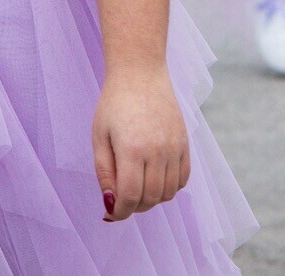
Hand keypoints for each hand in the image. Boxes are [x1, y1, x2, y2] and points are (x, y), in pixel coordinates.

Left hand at [91, 63, 189, 221]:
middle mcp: (157, 151)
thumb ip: (104, 172)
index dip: (119, 212)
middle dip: (134, 207)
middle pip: (150, 198)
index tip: (112, 213)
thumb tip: (110, 203)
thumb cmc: (114, 103)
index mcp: (131, 149)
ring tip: (138, 187)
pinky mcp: (185, 142)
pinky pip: (183, 179)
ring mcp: (174, 147)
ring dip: (152, 199)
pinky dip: (170, 188)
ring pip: (168, 193)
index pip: (130, 197)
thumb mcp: (99, 136)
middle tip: (122, 200)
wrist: (141, 72)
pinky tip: (156, 179)